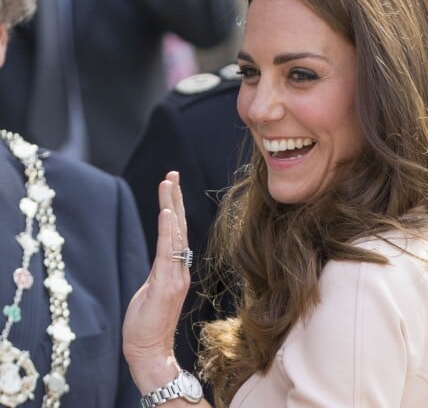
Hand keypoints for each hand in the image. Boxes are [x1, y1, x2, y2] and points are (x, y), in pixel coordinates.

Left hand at [122, 171, 191, 393]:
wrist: (150, 352)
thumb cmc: (147, 324)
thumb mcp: (152, 290)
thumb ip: (159, 270)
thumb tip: (161, 257)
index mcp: (176, 269)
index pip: (177, 233)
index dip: (175, 208)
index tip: (172, 185)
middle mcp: (180, 269)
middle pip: (179, 227)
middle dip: (175, 198)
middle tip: (173, 173)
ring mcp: (175, 276)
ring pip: (174, 235)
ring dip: (171, 206)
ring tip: (169, 183)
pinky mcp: (165, 284)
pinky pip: (167, 253)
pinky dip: (167, 232)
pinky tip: (167, 213)